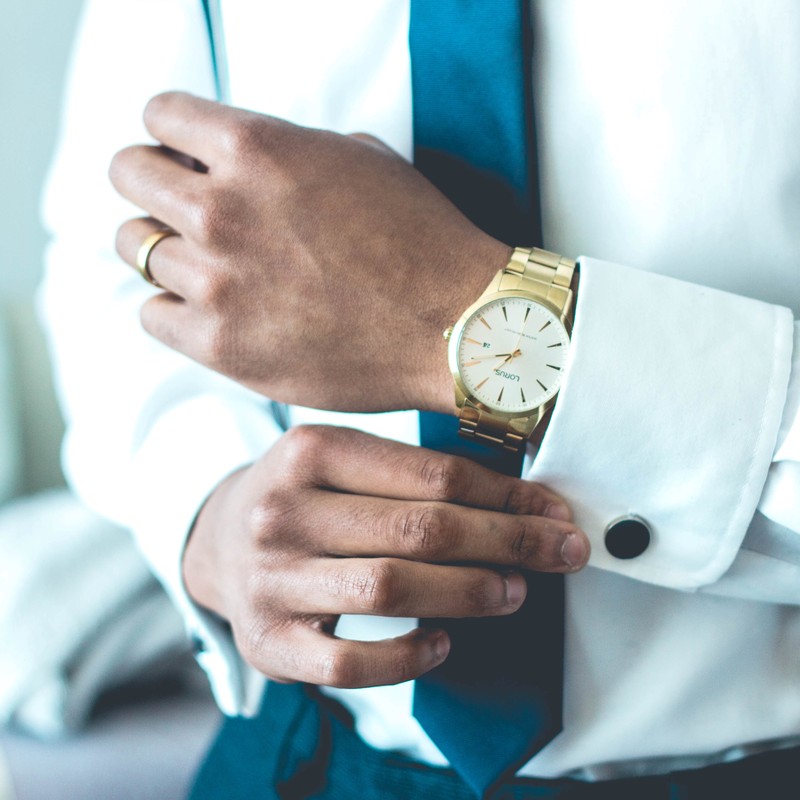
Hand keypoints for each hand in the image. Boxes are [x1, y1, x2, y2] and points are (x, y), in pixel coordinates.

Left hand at [110, 92, 510, 415]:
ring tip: (205, 264)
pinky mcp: (220, 344)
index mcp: (257, 148)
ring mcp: (217, 281)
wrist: (454, 324)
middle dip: (151, 184)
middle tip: (178, 207)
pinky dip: (172, 308)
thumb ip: (285, 150)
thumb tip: (240, 160)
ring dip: (164, 250)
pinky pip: (152, 314)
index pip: (159, 116)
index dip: (172, 135)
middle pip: (128, 174)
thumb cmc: (419, 240)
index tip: (184, 156)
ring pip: (135, 249)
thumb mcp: (359, 158)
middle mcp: (223, 209)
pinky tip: (211, 308)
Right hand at [183, 425, 588, 687]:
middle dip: (507, 542)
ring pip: (392, 588)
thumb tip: (521, 503)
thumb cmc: (303, 496)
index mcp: (310, 450)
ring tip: (514, 591)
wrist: (218, 540)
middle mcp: (282, 510)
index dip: (506, 497)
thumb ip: (414, 474)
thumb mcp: (341, 461)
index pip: (431, 474)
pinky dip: (408, 657)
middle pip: (420, 529)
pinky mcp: (268, 643)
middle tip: (559, 553)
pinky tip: (444, 642)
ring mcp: (271, 579)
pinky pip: (350, 664)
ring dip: (470, 592)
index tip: (554, 513)